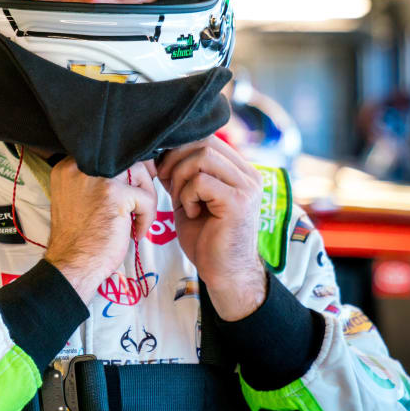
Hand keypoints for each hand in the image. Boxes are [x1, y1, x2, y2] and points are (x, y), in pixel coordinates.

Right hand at [44, 157, 156, 303]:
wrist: (72, 263)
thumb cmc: (78, 237)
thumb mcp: (77, 198)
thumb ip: (95, 181)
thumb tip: (132, 170)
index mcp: (67, 166)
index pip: (106, 153)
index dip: (124, 169)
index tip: (131, 187)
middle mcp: (79, 167)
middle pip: (124, 157)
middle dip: (140, 178)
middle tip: (143, 199)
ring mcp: (97, 179)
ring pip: (139, 171)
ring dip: (146, 195)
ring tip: (139, 217)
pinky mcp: (115, 195)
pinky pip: (145, 197)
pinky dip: (147, 217)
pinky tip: (136, 232)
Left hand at [156, 135, 266, 320]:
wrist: (224, 272)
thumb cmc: (205, 237)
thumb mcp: (189, 198)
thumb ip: (181, 174)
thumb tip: (161, 151)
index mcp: (239, 170)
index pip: (207, 138)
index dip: (179, 149)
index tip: (164, 169)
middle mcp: (248, 174)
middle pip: (203, 142)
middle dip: (175, 160)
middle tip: (167, 183)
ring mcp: (246, 187)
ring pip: (202, 157)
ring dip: (181, 177)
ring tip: (181, 200)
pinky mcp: (238, 202)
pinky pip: (201, 181)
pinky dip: (187, 195)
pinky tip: (192, 213)